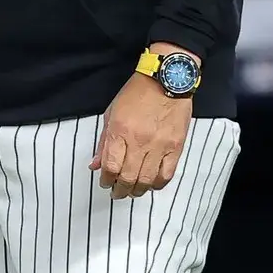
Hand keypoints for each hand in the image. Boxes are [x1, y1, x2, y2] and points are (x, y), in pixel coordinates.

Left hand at [92, 46, 195, 199]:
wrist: (166, 79)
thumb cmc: (136, 93)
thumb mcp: (112, 113)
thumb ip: (103, 141)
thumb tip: (96, 164)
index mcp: (120, 131)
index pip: (110, 166)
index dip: (106, 179)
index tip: (105, 182)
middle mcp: (139, 141)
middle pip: (128, 178)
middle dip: (120, 190)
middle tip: (117, 193)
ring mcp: (159, 145)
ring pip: (147, 180)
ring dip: (137, 191)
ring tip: (133, 191)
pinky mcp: (176, 147)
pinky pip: (167, 174)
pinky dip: (157, 184)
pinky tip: (151, 184)